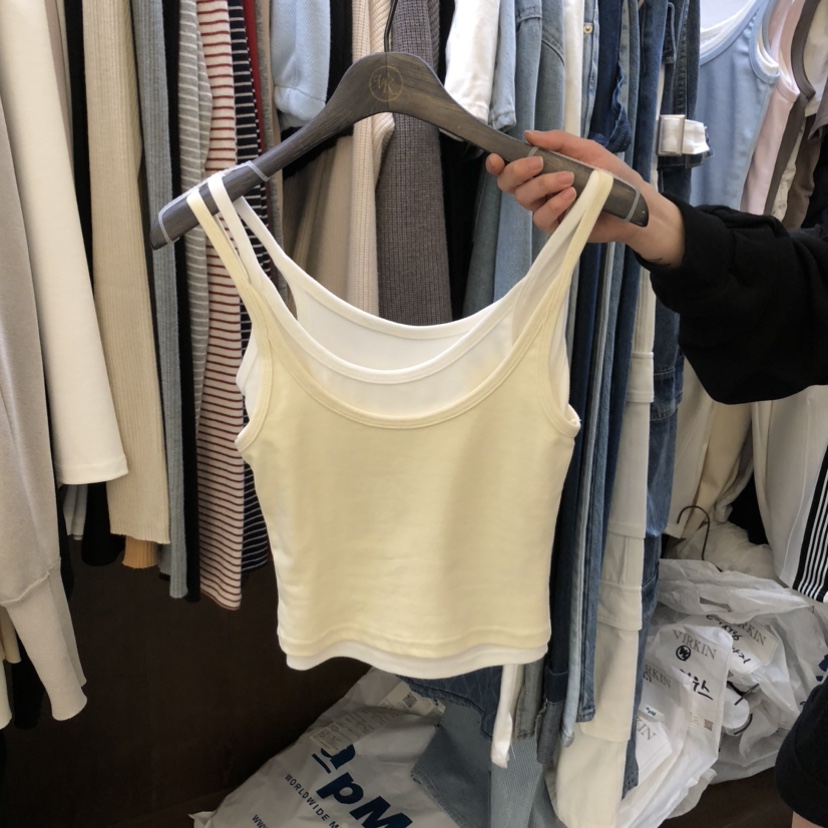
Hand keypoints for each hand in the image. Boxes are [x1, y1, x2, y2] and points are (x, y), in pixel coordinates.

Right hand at [487, 130, 685, 266]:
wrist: (634, 204)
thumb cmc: (613, 176)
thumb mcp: (588, 150)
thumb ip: (559, 142)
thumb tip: (530, 134)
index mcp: (543, 171)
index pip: (511, 168)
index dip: (499, 163)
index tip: (497, 157)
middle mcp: (540, 191)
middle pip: (510, 184)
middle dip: (518, 171)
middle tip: (538, 162)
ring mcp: (547, 210)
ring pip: (524, 199)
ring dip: (543, 185)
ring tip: (569, 179)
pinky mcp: (557, 228)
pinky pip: (542, 217)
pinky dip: (554, 204)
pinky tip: (571, 196)